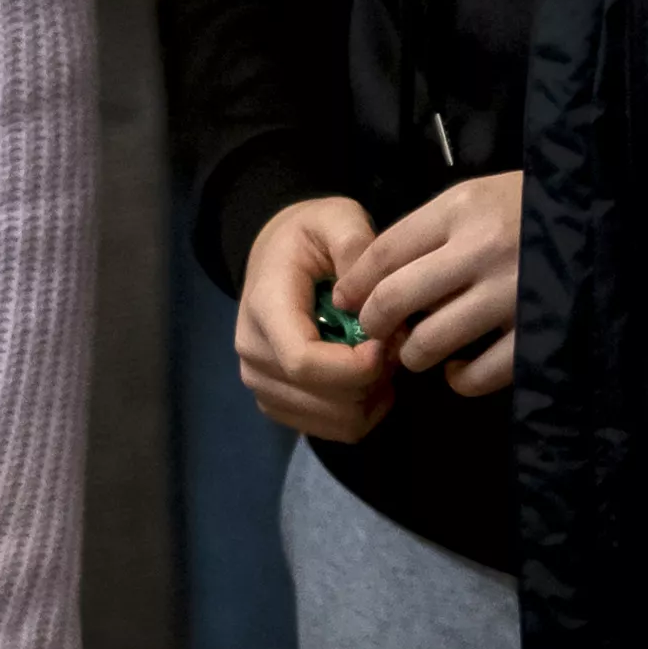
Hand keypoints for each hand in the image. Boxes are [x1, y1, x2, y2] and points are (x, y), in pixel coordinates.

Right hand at [237, 196, 398, 440]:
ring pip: (336, 422)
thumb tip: (368, 296)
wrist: (275, 256)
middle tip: (393, 343)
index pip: (303, 362)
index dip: (354, 367)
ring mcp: (261, 383)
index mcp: (265, 308)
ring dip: (371, 397)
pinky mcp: (278, 402)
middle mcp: (253, 354)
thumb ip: (355, 244)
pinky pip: (334, 430)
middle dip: (373, 379)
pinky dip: (363, 411)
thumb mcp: (337, 218)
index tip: (385, 343)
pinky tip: (369, 377)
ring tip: (380, 358)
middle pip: (325, 399)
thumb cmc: (310, 237)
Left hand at [344, 170, 520, 395]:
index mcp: (461, 210)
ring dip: (414, 353)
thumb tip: (372, 277)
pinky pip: (478, 373)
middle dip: (374, 323)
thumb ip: (429, 231)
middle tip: (374, 332)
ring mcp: (510, 294)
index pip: (384, 252)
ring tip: (420, 349)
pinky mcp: (537, 334)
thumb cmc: (528, 208)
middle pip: (396, 298)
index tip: (345, 301)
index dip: (355, 284)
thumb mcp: (476, 198)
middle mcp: (481, 250)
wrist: (605, 218)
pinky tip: (459, 369)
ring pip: (430, 342)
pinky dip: (459, 378)